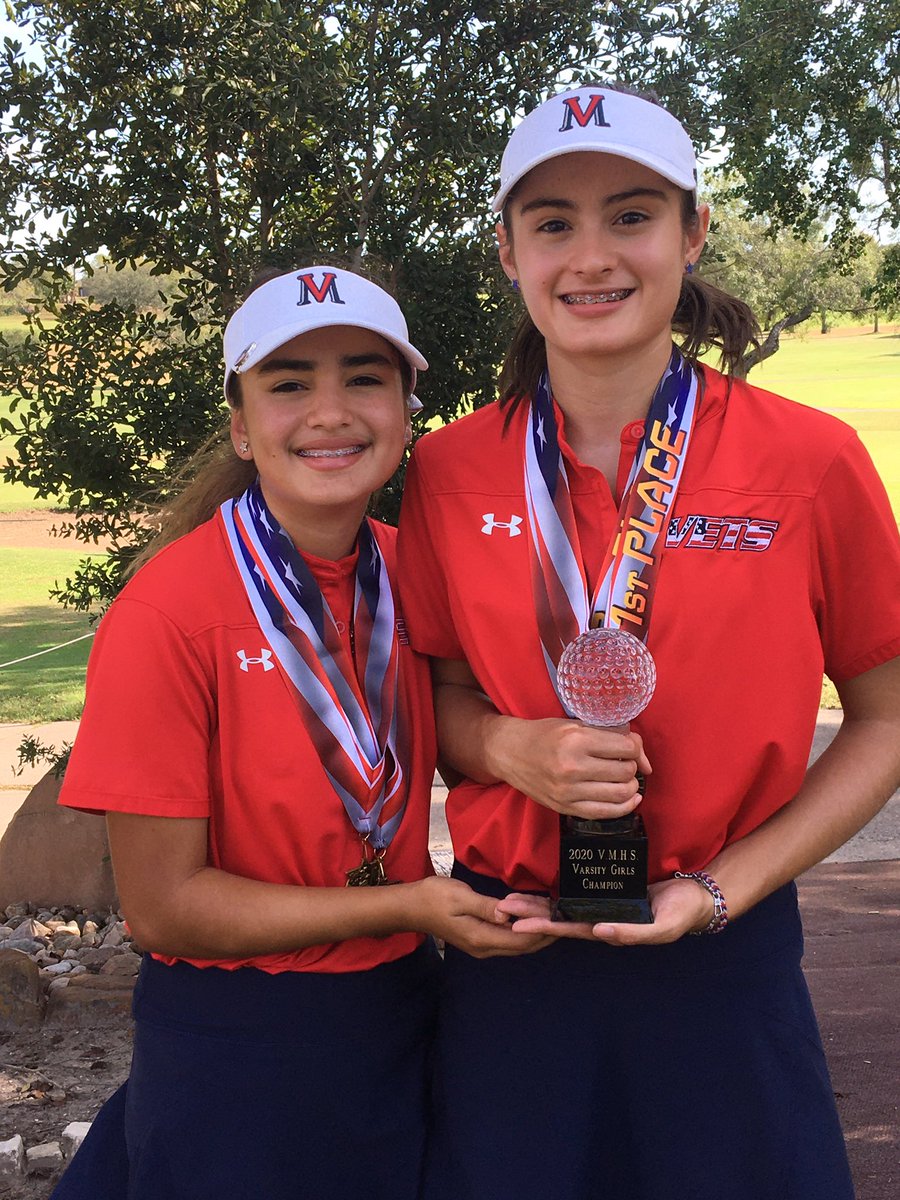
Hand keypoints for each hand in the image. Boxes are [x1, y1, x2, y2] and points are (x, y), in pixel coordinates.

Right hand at [408, 876, 554, 957]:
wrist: (411, 907)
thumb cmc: (434, 898)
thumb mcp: (460, 897)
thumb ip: (486, 906)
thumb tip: (509, 914)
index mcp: (481, 938)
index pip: (522, 940)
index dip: (544, 930)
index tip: (561, 915)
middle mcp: (485, 947)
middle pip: (525, 946)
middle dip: (547, 931)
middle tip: (565, 914)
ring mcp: (483, 945)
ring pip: (519, 943)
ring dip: (537, 929)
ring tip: (554, 911)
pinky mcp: (481, 938)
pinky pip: (510, 937)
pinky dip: (525, 927)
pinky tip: (532, 912)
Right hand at [491, 717, 651, 819]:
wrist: (510, 753)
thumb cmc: (544, 735)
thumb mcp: (575, 725)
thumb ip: (610, 736)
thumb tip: (645, 760)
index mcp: (575, 741)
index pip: (625, 747)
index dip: (634, 747)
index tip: (630, 747)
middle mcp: (572, 767)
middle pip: (625, 771)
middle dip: (631, 766)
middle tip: (624, 762)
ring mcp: (568, 791)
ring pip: (620, 793)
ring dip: (631, 786)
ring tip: (626, 779)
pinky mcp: (565, 808)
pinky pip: (606, 812)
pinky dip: (624, 806)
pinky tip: (629, 798)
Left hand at [498, 876, 713, 944]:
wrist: (695, 898)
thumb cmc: (681, 914)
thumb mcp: (662, 927)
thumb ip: (633, 933)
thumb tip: (600, 932)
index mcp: (610, 929)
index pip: (569, 928)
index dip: (543, 926)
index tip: (517, 924)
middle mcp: (601, 919)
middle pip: (559, 916)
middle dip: (530, 912)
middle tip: (501, 907)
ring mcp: (603, 905)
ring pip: (564, 905)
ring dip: (538, 902)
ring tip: (510, 899)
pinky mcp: (608, 891)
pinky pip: (578, 892)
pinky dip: (558, 891)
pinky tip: (541, 887)